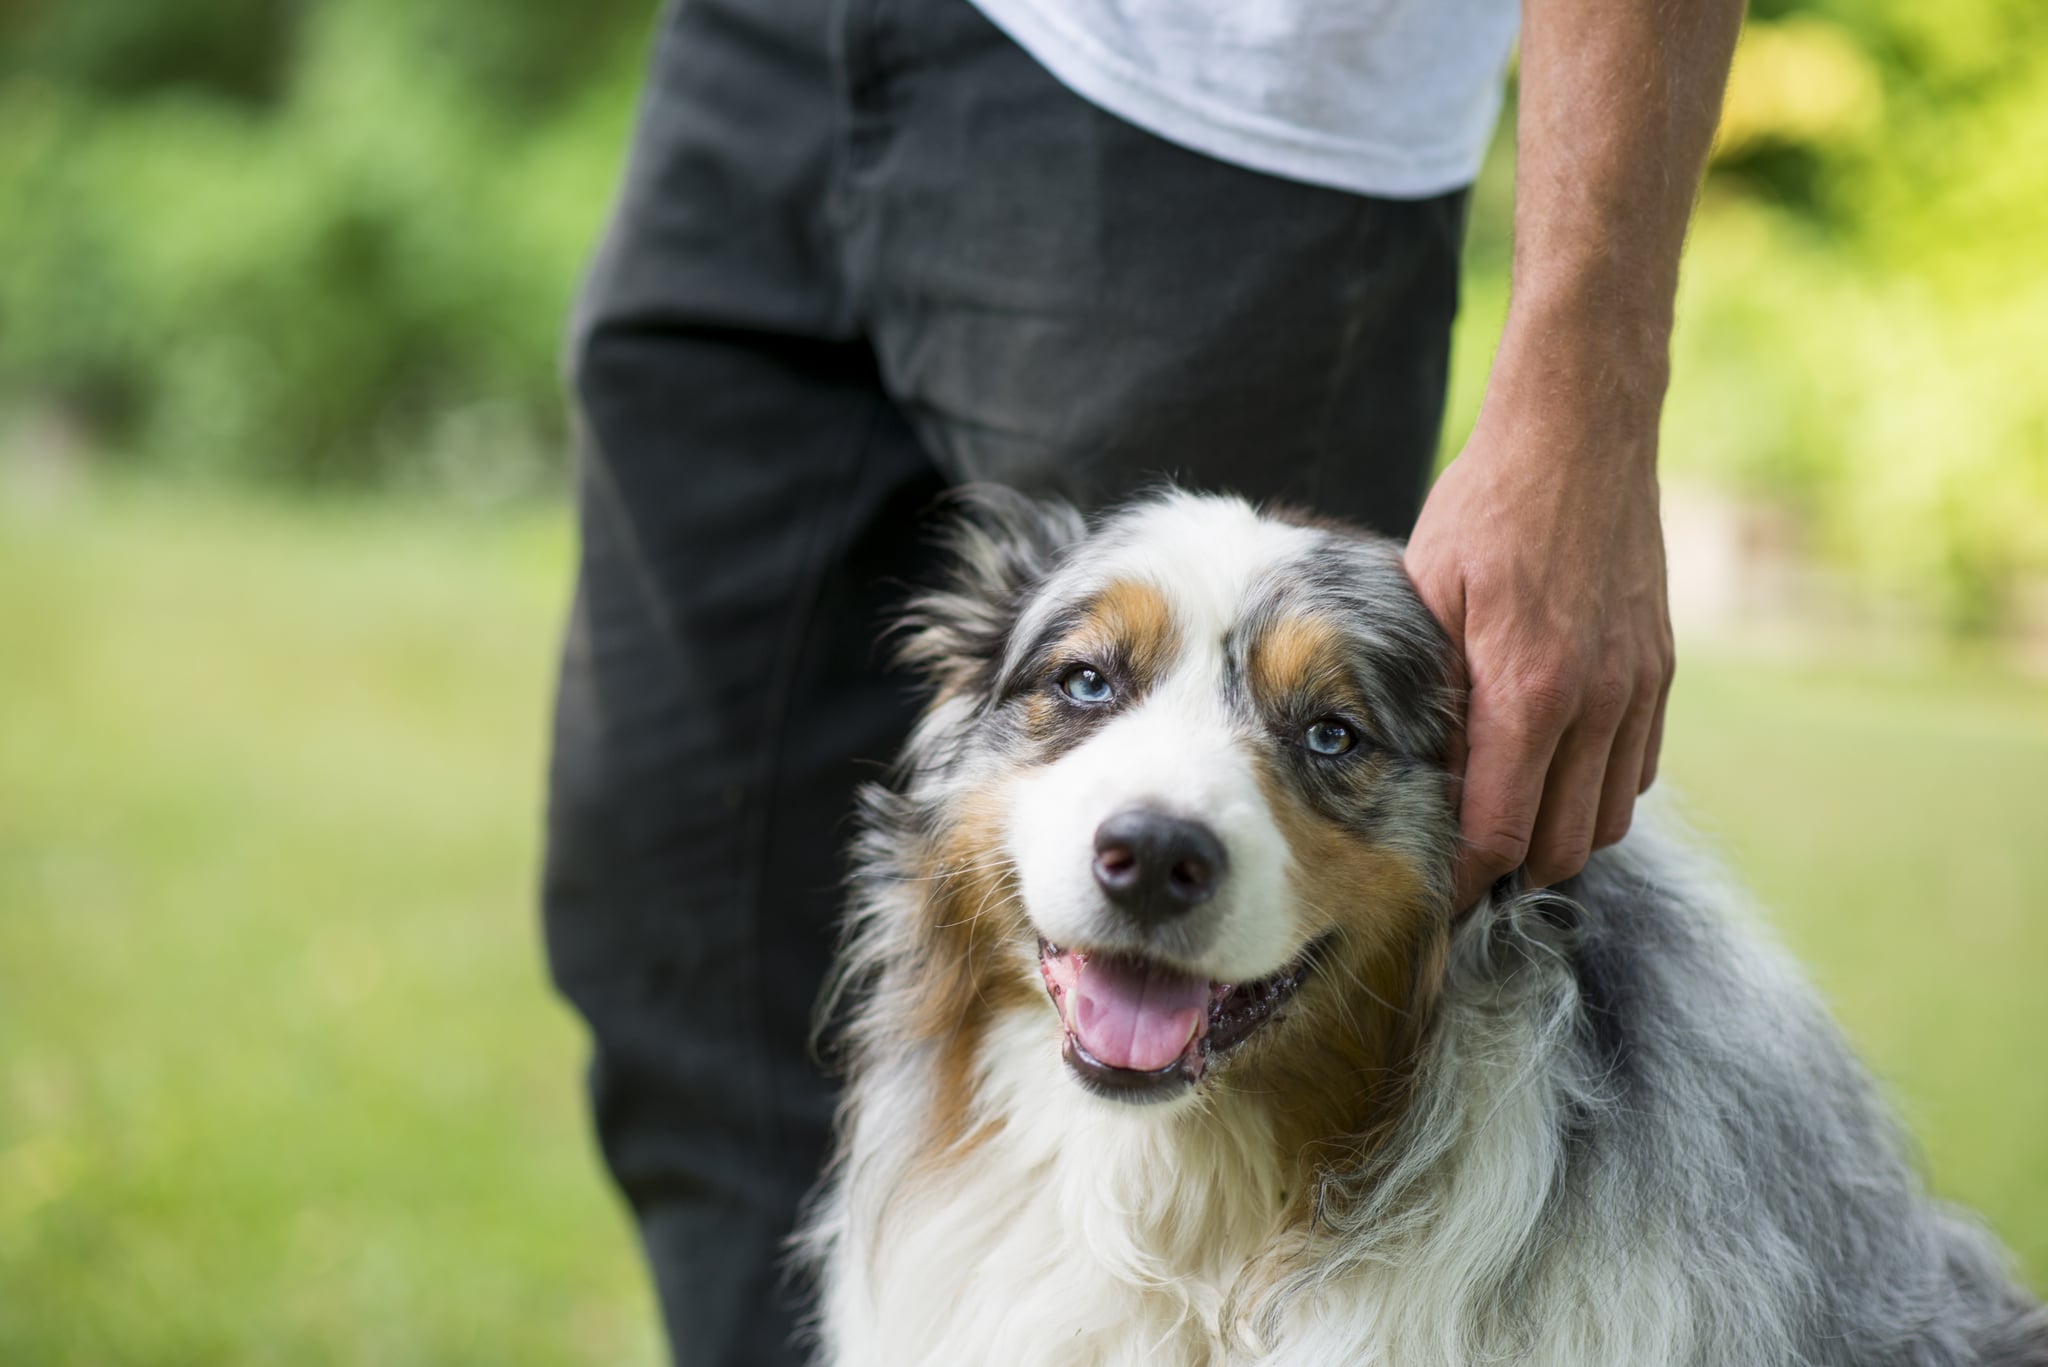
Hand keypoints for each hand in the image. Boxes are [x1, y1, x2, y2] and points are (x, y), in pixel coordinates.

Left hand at [1405, 391, 1674, 910]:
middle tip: (1461, 870)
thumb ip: (1429, 686)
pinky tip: (1552, 773)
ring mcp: (1638, 687)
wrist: (1582, 432)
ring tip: (1506, 829)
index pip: (1501, 830)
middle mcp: (1597, 700)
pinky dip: (1596, 792)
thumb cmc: (1488, 503)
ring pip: (1608, 816)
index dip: (1463, 874)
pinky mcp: (1660, 670)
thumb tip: (1417, 768)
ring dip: (1557, 836)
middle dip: (1510, 871)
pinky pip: (1637, 768)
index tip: (1430, 887)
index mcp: (1528, 687)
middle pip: (1562, 844)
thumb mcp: (1427, 589)